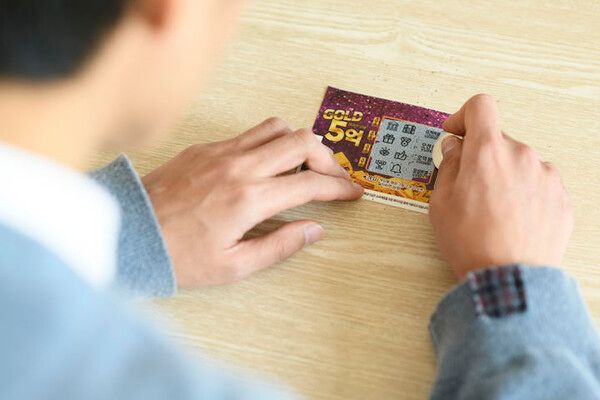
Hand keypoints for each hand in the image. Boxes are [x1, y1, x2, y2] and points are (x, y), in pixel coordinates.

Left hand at [143, 118, 362, 286]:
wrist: (130, 234)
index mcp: (250, 199)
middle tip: (332, 178)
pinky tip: (266, 164)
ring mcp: (221, 151)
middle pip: (302, 141)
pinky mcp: (205, 147)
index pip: (310, 183)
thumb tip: (314, 229)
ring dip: (298, 143)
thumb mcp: (233, 266)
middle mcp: (240, 167)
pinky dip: (269, 142)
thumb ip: (279, 246)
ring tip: (303, 166)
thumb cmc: (179, 256)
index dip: (339, 187)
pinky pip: (249, 132)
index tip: (353, 193)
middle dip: (328, 158)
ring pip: (276, 127)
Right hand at [429, 94, 572, 278]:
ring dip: (505, 176)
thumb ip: (447, 166)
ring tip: (493, 210)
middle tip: (468, 187)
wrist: (509, 279)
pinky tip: (512, 219)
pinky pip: (538, 182)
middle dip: (481, 157)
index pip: (480, 107)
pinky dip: (525, 192)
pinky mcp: (560, 196)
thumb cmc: (472, 243)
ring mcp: (545, 175)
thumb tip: (454, 149)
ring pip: (519, 162)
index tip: (456, 133)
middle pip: (498, 140)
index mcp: (487, 152)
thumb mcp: (440, 203)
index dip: (464, 116)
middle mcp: (520, 156)